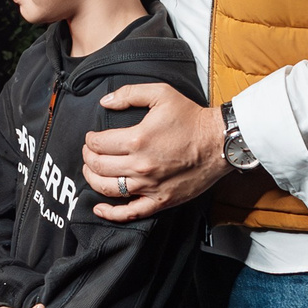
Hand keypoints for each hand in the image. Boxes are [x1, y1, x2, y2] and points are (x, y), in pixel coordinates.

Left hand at [81, 83, 230, 221]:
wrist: (219, 142)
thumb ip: (129, 94)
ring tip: (92, 171)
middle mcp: (140, 165)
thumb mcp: (161, 93)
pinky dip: (110, 213)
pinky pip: (130, 213)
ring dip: (92, 180)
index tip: (92, 138)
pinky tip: (100, 208)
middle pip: (98, 166)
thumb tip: (105, 101)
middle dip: (88, 158)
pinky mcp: (160, 201)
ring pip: (108, 188)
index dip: (90, 140)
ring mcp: (149, 186)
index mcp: (137, 139)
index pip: (98, 144)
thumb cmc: (191, 118)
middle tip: (90, 152)